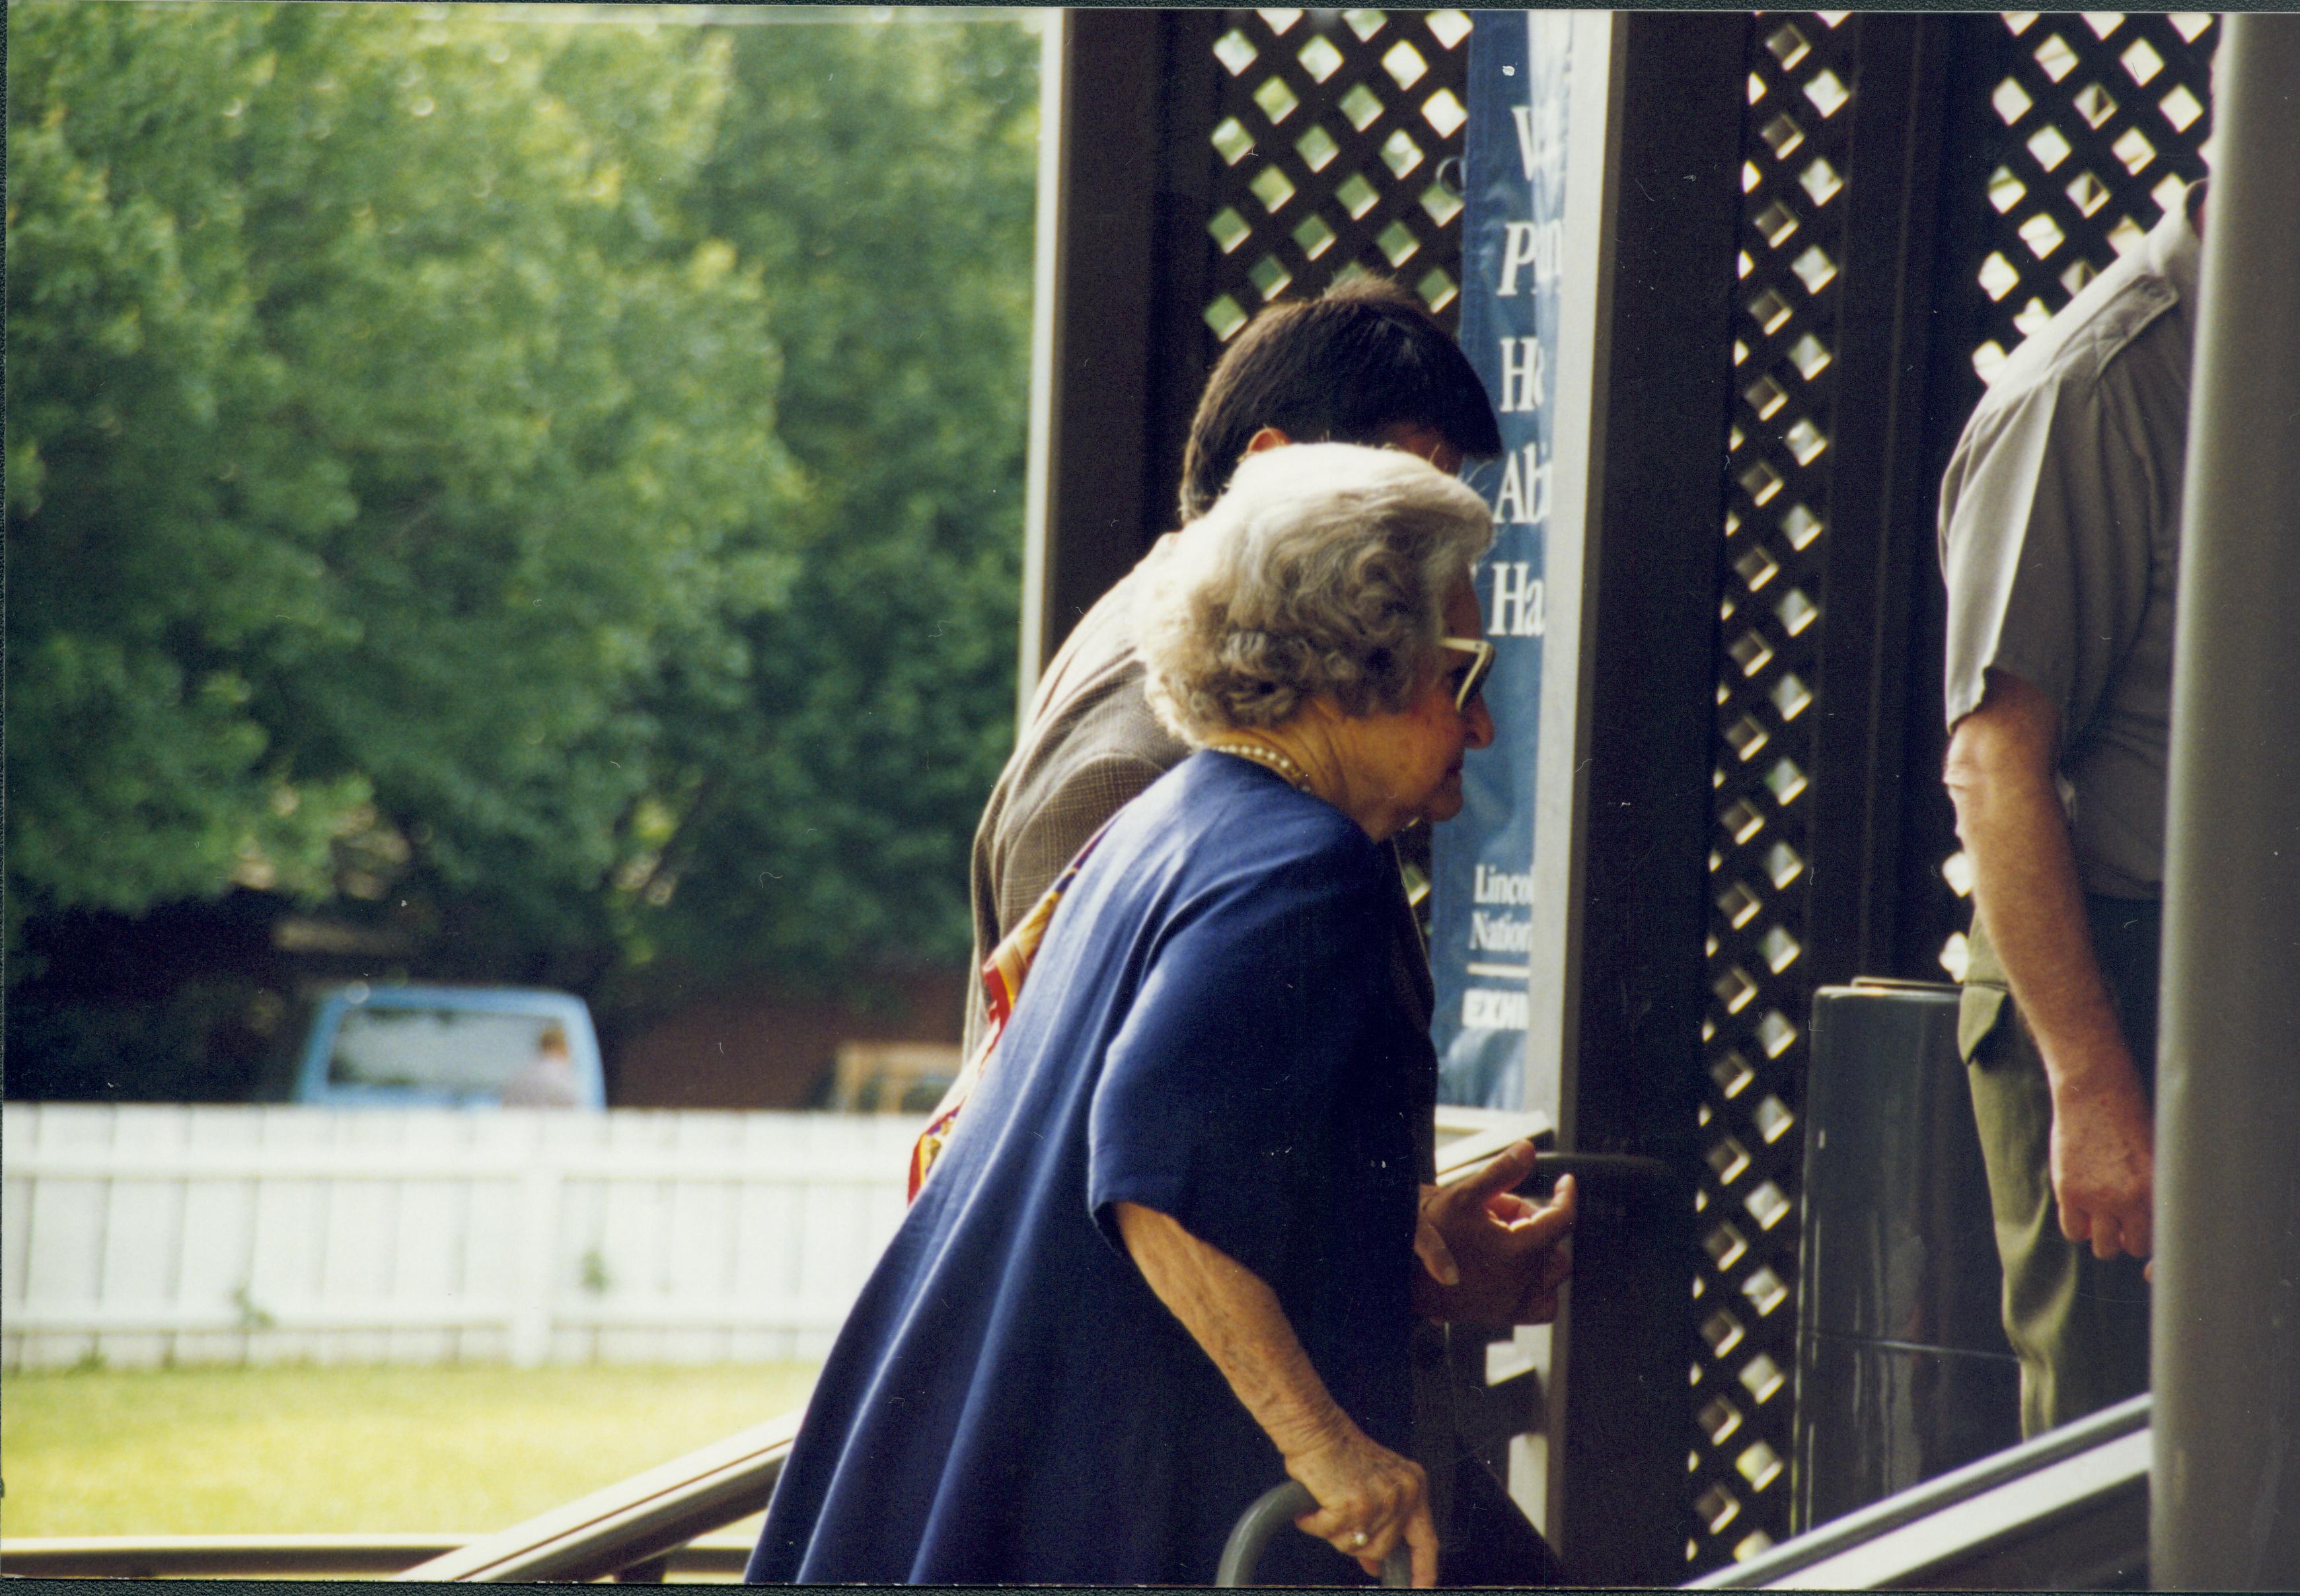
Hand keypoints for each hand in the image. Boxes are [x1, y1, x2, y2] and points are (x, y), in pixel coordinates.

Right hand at [1284, 1418, 1437, 1586]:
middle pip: (1380, 1548)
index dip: (1423, 1571)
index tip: (1419, 1588)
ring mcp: (1380, 1501)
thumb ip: (1381, 1524)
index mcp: (1413, 1486)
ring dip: (1333, 1530)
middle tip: (1339, 1519)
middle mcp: (1403, 1493)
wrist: (1314, 1428)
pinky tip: (1314, 1503)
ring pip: (1354, 1545)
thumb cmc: (1338, 1451)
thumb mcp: (1373, 1487)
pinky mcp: (1354, 1506)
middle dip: (1355, 1541)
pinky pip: (1329, 1533)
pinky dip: (1314, 1523)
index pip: (1426, 1540)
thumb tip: (1374, 1563)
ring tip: (1327, 1503)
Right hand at [1413, 1142, 1576, 1323]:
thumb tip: (1528, 1149)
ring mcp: (1513, 1305)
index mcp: (1517, 1252)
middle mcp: (1521, 1284)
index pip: (1562, 1220)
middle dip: (1540, 1226)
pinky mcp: (1502, 1317)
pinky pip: (1541, 1306)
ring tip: (1507, 1239)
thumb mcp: (1462, 1194)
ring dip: (1540, 1256)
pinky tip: (1514, 1269)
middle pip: (1555, 1248)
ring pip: (1551, 1278)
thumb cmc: (1428, 1234)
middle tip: (1505, 1213)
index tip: (1564, 1183)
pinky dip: (1537, 1287)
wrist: (1399, 1275)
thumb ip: (1501, 1172)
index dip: (1566, 1196)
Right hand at [2049, 1071, 2153, 1259]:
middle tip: (2123, 1221)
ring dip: (2103, 1237)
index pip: (2164, 1236)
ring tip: (2102, 1217)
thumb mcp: (2157, 1156)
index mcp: (2160, 1190)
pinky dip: (2078, 1227)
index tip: (2148, 1227)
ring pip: (2104, 1248)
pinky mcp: (2069, 1191)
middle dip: (2130, 1238)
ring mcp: (2098, 1197)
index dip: (2157, 1238)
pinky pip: (2073, 1232)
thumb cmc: (2131, 1119)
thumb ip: (2158, 1191)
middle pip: (2135, 1248)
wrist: (2096, 1091)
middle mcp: (2131, 1199)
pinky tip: (2082, 1208)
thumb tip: (2158, 1226)